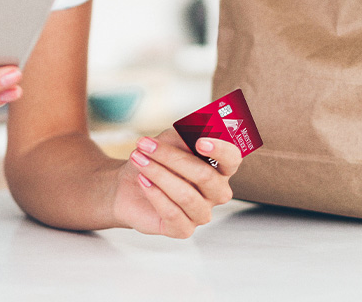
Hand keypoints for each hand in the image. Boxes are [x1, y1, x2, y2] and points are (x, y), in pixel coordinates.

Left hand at [111, 129, 242, 238]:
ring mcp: (201, 213)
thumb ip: (183, 136)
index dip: (220, 150)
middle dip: (172, 158)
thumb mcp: (169, 140)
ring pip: (187, 196)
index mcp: (219, 168)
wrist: (129, 186)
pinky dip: (155, 194)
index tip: (200, 142)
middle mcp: (216, 193)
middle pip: (205, 177)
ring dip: (158, 174)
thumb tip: (191, 132)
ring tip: (139, 159)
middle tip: (146, 145)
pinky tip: (143, 180)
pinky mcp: (183, 229)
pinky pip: (173, 214)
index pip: (232, 159)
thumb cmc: (156, 161)